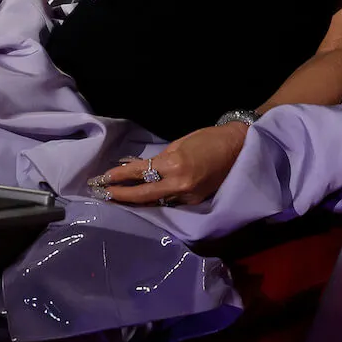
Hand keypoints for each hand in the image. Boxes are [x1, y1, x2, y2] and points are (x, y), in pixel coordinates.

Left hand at [88, 123, 247, 206]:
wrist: (239, 147)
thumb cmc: (209, 138)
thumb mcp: (180, 143)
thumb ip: (160, 159)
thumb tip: (140, 167)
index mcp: (174, 164)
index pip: (139, 173)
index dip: (119, 177)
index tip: (102, 179)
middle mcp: (179, 184)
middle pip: (143, 196)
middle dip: (121, 195)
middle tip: (103, 194)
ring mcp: (188, 196)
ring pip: (156, 202)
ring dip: (137, 200)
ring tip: (119, 198)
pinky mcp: (195, 201)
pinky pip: (170, 202)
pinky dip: (156, 200)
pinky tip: (144, 198)